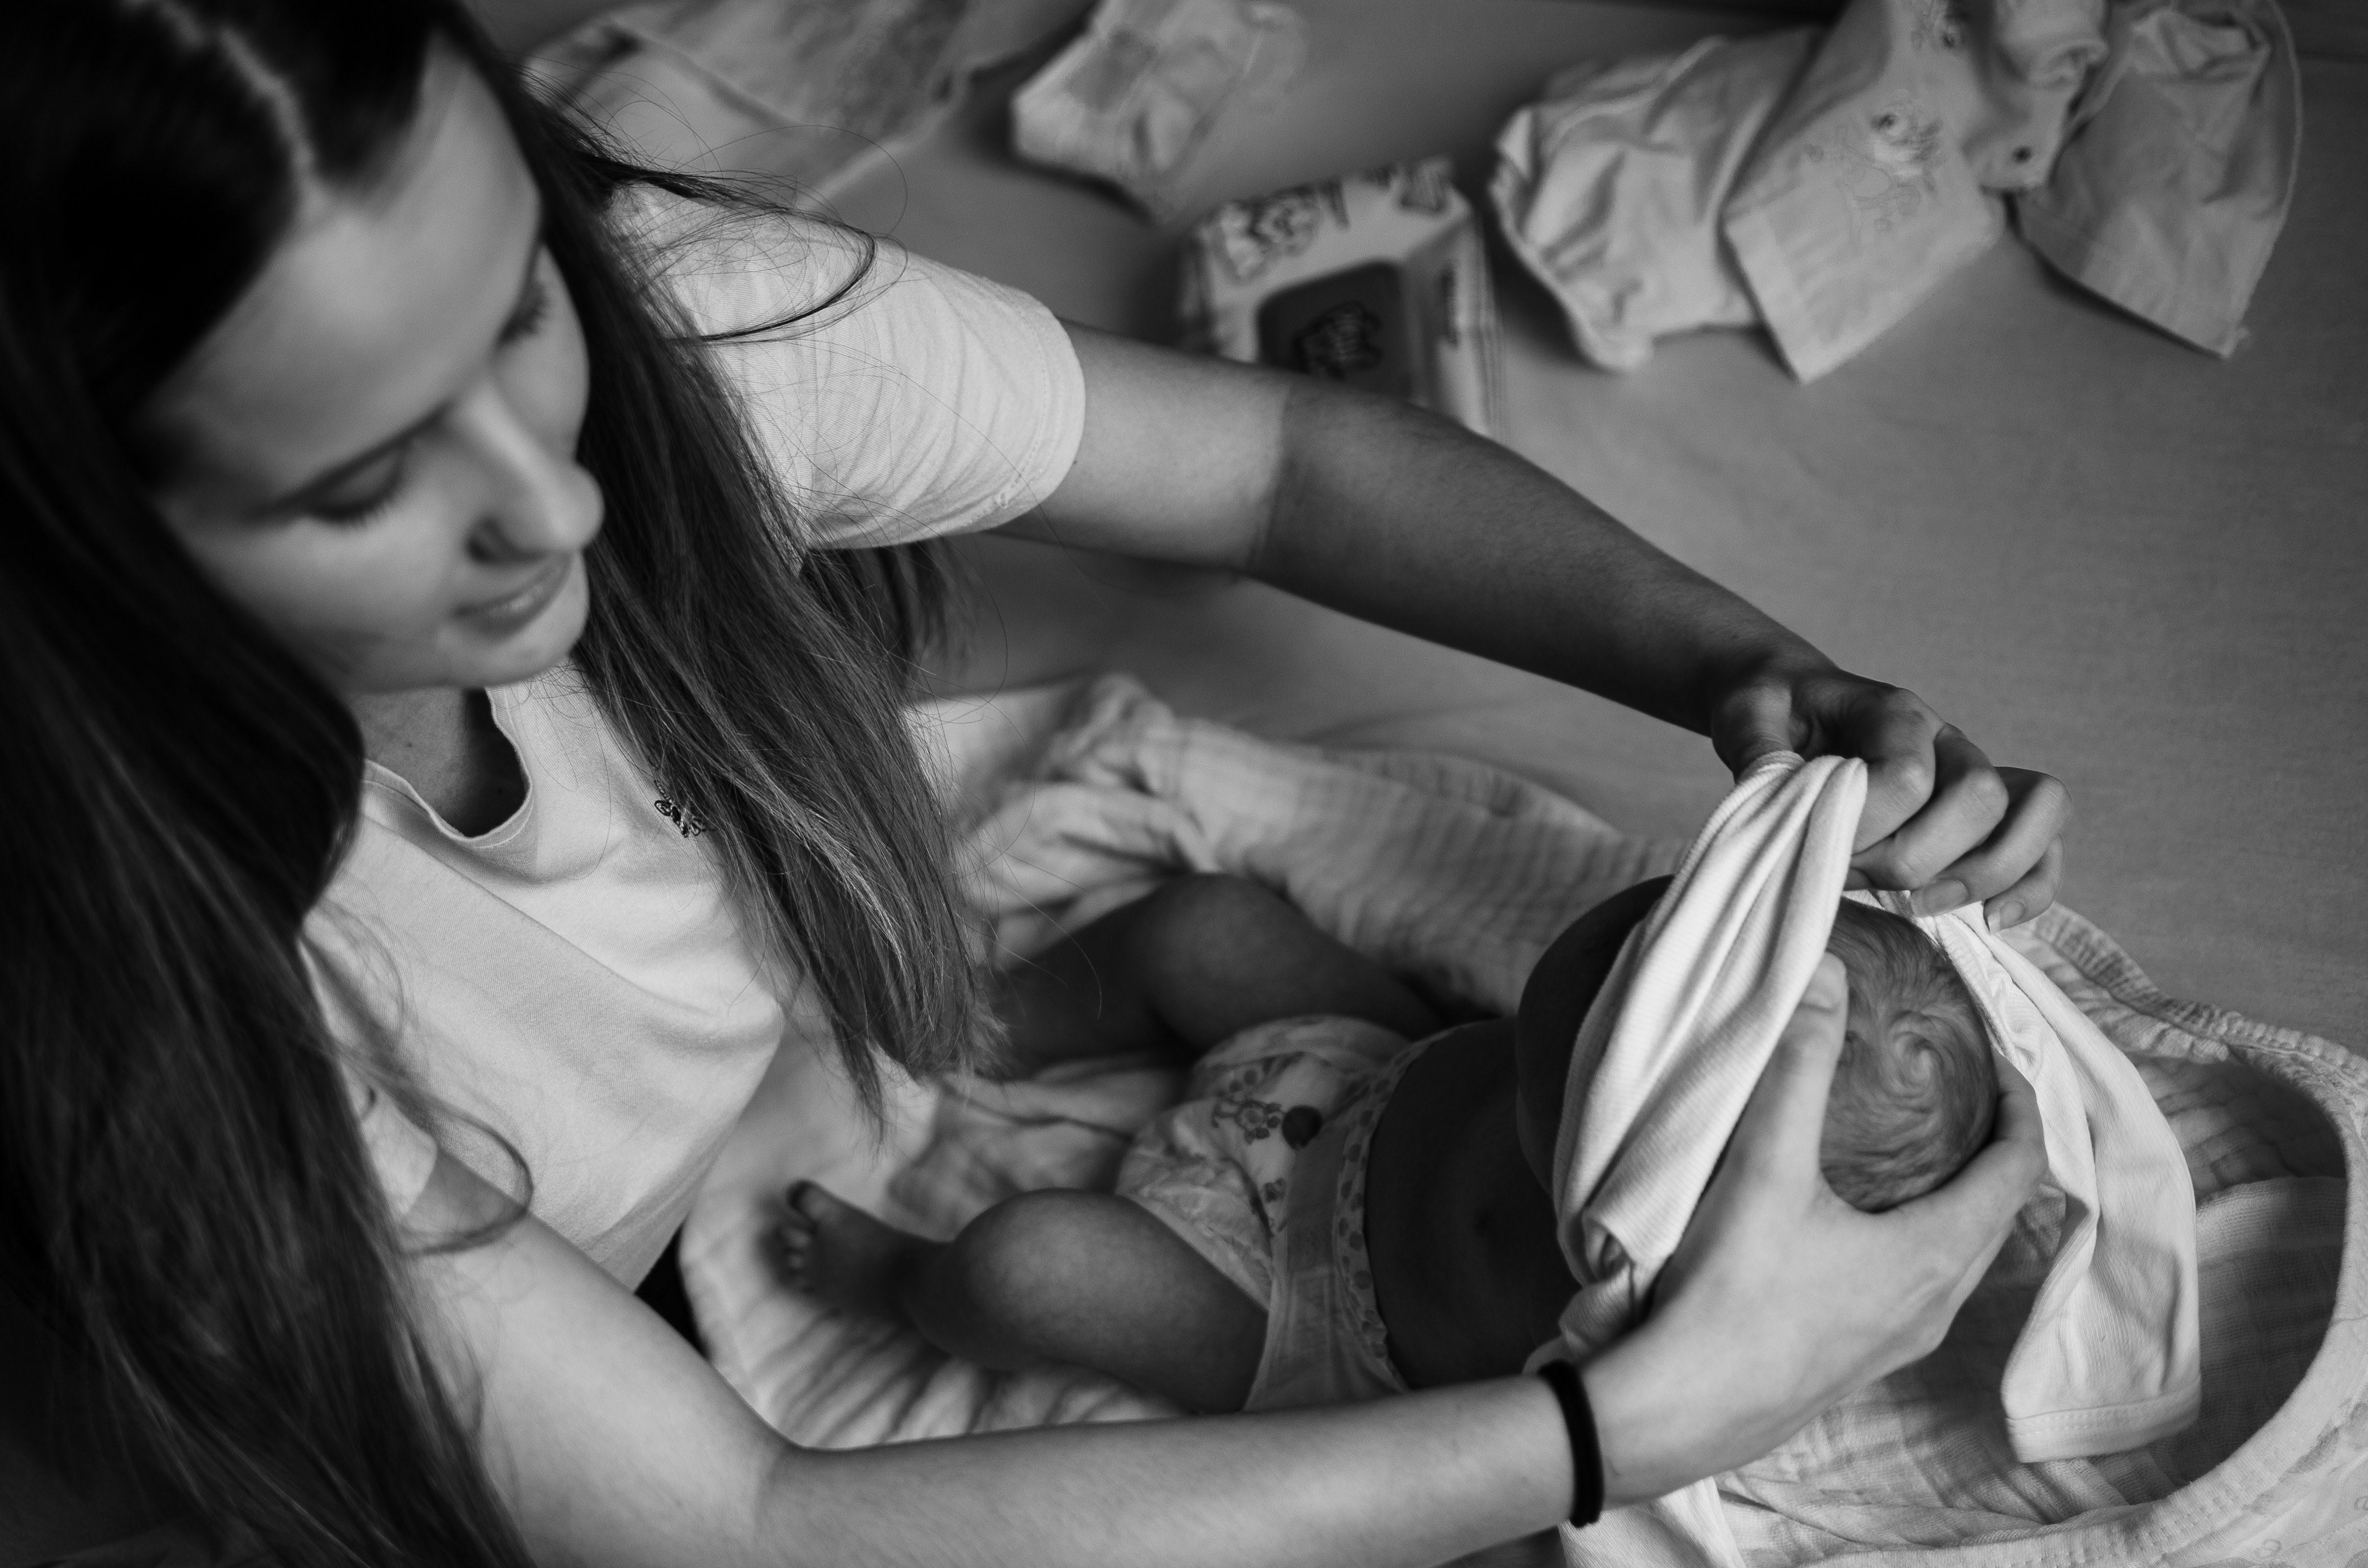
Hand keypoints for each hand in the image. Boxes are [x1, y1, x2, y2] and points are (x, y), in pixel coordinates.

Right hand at [1579, 955, 2043, 1502]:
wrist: (1676, 1407)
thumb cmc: (1732, 1291)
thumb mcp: (1765, 1167)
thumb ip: (1797, 1065)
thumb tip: (1823, 974)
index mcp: (1935, 1253)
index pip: (2018, 1170)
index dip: (2020, 1108)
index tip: (1997, 1062)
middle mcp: (1932, 1305)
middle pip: (1994, 1216)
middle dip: (1988, 1153)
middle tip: (1956, 1096)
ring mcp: (1894, 1344)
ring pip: (1953, 1260)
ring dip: (1949, 1203)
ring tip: (1908, 1155)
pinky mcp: (1852, 1364)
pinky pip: (1910, 1291)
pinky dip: (1909, 1244)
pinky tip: (1848, 1229)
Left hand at [1710, 662, 2070, 927]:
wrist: (1791, 701)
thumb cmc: (1774, 712)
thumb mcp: (1747, 716)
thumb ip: (1759, 751)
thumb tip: (1780, 795)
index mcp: (1895, 713)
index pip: (1907, 780)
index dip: (1864, 825)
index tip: (1815, 836)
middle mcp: (1947, 742)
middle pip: (1977, 803)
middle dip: (1911, 858)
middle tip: (1851, 870)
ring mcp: (1973, 777)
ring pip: (2023, 823)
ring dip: (1969, 878)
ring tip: (1915, 904)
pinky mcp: (1982, 815)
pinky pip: (2043, 847)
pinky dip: (2030, 888)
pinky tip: (1990, 920)